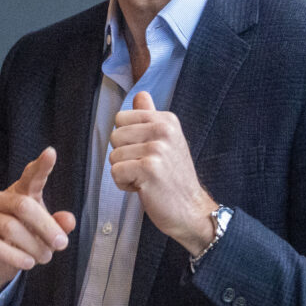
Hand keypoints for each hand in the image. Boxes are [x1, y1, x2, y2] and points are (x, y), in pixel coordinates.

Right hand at [0, 146, 75, 305]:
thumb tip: (69, 220)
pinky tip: (27, 263)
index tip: (51, 153)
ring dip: (33, 246)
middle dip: (46, 227)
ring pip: (11, 228)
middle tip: (61, 244)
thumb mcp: (44, 234)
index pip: (30, 176)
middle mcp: (0, 199)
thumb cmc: (22, 241)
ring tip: (44, 258)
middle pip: (24, 206)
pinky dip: (14, 256)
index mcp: (20, 193)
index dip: (41, 166)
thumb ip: (58, 226)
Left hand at [109, 91, 215, 253]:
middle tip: (145, 169)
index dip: (126, 139)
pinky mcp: (149, 169)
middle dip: (123, 156)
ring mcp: (157, 149)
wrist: (192, 210)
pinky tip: (143, 188)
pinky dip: (124, 184)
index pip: (121, 117)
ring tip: (146, 179)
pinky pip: (115, 172)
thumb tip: (140, 94)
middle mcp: (164, 130)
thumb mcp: (167, 142)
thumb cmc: (174, 179)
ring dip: (124, 173)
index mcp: (167, 120)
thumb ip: (151, 117)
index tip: (145, 153)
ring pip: (113, 156)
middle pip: (114, 136)